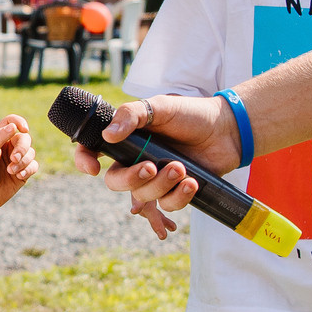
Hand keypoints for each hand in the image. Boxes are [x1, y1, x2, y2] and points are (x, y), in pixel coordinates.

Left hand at [0, 114, 37, 210]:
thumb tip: (13, 126)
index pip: (11, 122)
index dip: (20, 122)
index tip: (23, 129)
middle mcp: (9, 147)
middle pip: (25, 138)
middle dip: (22, 148)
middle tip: (14, 158)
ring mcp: (18, 160)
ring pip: (31, 152)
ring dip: (23, 162)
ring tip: (10, 171)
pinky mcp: (24, 172)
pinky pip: (34, 165)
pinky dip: (28, 170)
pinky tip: (17, 176)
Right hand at [69, 95, 231, 238]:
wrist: (226, 130)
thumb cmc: (191, 114)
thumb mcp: (160, 107)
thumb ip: (131, 115)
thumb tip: (108, 135)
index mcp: (126, 139)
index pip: (93, 151)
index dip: (85, 161)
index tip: (94, 168)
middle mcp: (136, 160)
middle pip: (116, 182)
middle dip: (132, 179)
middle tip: (152, 167)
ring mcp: (155, 178)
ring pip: (143, 196)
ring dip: (162, 185)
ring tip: (181, 169)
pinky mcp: (175, 192)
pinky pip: (168, 205)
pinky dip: (180, 196)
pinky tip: (192, 182)